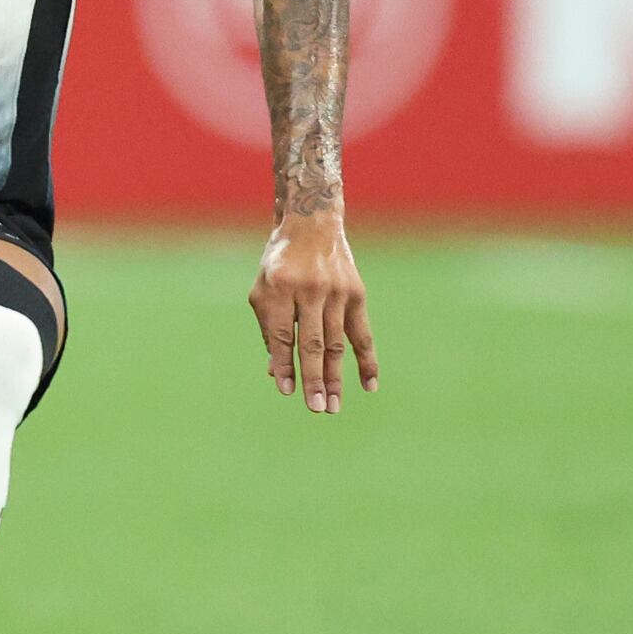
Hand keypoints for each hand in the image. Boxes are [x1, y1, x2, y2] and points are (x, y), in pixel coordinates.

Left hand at [249, 210, 377, 413]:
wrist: (311, 225)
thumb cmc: (279, 265)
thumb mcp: (263, 290)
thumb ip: (268, 329)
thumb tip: (276, 373)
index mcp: (279, 287)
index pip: (281, 334)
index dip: (283, 363)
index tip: (287, 391)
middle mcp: (310, 289)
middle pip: (312, 342)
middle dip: (313, 378)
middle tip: (316, 408)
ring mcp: (336, 292)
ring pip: (337, 343)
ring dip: (335, 376)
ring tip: (333, 405)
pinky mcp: (357, 294)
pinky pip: (363, 333)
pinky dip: (367, 360)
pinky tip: (368, 385)